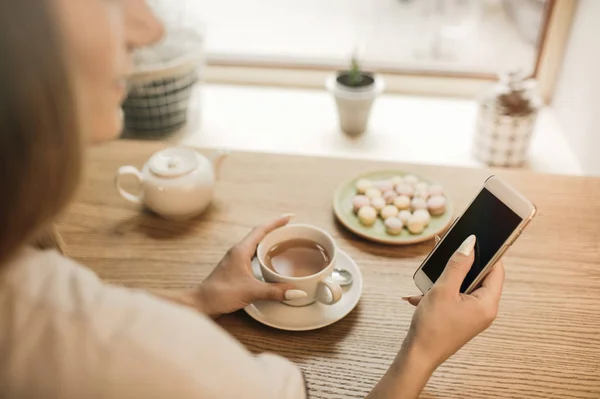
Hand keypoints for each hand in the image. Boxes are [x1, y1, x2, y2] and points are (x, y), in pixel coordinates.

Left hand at [193, 214, 303, 317]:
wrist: (201, 303)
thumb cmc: (220, 294)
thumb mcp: (251, 291)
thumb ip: (275, 291)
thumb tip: (298, 291)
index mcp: (241, 250)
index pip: (261, 230)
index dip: (276, 222)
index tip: (290, 217)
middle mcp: (238, 251)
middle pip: (259, 234)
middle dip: (276, 230)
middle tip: (292, 230)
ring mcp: (235, 260)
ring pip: (256, 245)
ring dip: (269, 242)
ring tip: (284, 243)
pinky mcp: (235, 269)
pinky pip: (253, 255)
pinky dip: (264, 254)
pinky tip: (270, 262)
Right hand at [402, 235, 504, 369]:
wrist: (418, 356)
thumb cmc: (432, 326)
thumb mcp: (443, 290)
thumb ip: (458, 264)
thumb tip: (470, 243)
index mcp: (487, 304)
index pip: (496, 270)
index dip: (487, 252)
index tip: (473, 238)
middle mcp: (484, 309)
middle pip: (478, 276)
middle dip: (460, 264)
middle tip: (446, 252)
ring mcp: (472, 314)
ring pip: (463, 285)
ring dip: (445, 279)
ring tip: (429, 278)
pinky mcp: (460, 317)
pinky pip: (453, 296)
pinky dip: (439, 292)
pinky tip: (421, 295)